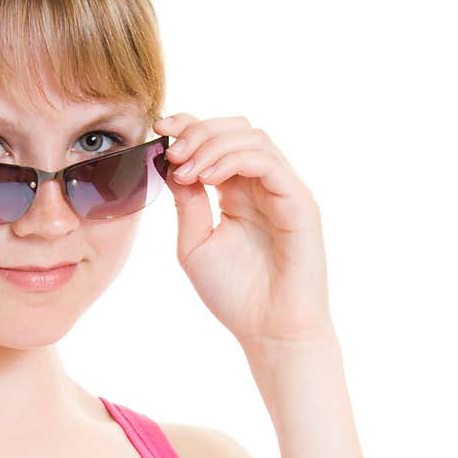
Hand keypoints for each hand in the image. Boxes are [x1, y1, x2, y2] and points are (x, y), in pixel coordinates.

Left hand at [154, 112, 333, 347]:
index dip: (188, 126)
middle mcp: (262, 185)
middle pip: (235, 128)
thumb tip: (168, 162)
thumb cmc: (235, 296)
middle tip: (172, 151)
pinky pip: (267, 161)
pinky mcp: (299, 201)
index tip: (158, 128)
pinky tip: (208, 177)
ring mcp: (283, 190)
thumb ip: (186, 202)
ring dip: (212, 144)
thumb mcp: (195, 244)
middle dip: (198, 131)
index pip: (216, 141)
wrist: (269, 331)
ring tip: (186, 168)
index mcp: (237, 192)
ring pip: (252, 137)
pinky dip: (234, 159)